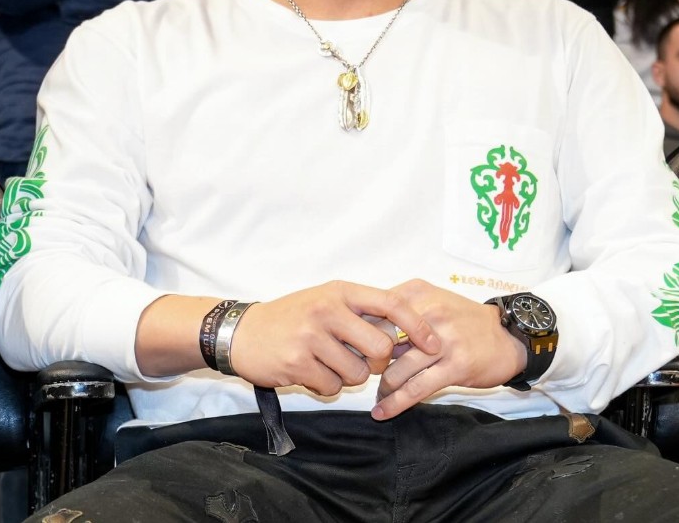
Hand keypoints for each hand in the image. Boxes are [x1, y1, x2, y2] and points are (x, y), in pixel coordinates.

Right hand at [228, 280, 439, 396]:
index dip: (418, 325)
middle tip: (360, 358)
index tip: (434, 342)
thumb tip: (402, 331)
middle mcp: (329, 309)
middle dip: (378, 362)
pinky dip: (327, 385)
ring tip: (327, 361)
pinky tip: (310, 371)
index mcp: (341, 291)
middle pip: (382, 347)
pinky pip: (333, 387)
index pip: (392, 303)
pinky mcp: (298, 362)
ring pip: (359, 372)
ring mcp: (312, 336)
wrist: (243, 332)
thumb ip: (360, 311)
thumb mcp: (326, 300)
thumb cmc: (292, 316)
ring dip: (349, 375)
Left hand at [372, 279, 525, 420]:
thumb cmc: (464, 320)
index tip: (351, 348)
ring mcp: (443, 340)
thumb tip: (362, 327)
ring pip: (397, 369)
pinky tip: (381, 412)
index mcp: (419, 293)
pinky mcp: (455, 366)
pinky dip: (395, 404)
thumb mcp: (432, 300)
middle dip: (369, 361)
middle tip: (362, 373)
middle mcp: (430, 312)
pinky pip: (416, 389)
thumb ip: (400, 309)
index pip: (376, 313)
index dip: (359, 333)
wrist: (508, 337)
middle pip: (382, 341)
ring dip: (382, 386)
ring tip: (378, 393)